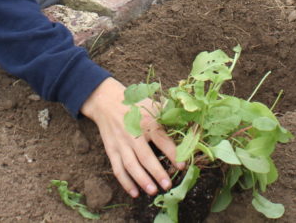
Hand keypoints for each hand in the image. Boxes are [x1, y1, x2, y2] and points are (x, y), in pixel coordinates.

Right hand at [80, 77, 181, 197]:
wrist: (107, 101)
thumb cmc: (135, 104)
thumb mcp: (152, 103)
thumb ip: (168, 113)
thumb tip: (188, 121)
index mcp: (146, 121)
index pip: (161, 139)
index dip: (173, 153)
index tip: (182, 165)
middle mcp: (133, 133)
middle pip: (145, 156)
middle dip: (157, 172)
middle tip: (168, 185)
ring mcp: (121, 143)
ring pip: (131, 165)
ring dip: (141, 179)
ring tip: (153, 191)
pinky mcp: (111, 150)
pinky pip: (117, 168)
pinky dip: (125, 182)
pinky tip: (135, 193)